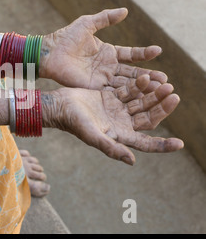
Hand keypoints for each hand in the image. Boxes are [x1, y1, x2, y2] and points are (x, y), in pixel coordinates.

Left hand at [39, 8, 167, 94]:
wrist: (50, 52)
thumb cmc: (66, 37)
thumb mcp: (88, 24)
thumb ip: (106, 18)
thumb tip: (126, 11)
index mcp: (108, 53)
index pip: (131, 55)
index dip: (144, 54)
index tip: (158, 51)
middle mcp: (107, 67)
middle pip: (133, 73)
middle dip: (149, 76)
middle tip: (165, 80)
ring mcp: (101, 79)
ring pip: (126, 84)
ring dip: (142, 87)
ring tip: (160, 89)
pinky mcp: (94, 88)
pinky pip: (113, 91)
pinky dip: (127, 94)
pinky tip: (140, 97)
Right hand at [41, 75, 183, 164]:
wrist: (59, 105)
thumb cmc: (73, 123)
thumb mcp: (92, 135)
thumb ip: (111, 147)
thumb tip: (132, 161)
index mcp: (120, 136)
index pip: (146, 143)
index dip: (162, 146)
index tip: (179, 144)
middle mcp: (121, 123)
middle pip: (148, 117)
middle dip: (162, 109)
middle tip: (174, 96)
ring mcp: (117, 109)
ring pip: (141, 102)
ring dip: (153, 95)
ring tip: (166, 85)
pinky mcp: (111, 96)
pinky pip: (129, 90)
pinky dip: (139, 85)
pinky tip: (146, 77)